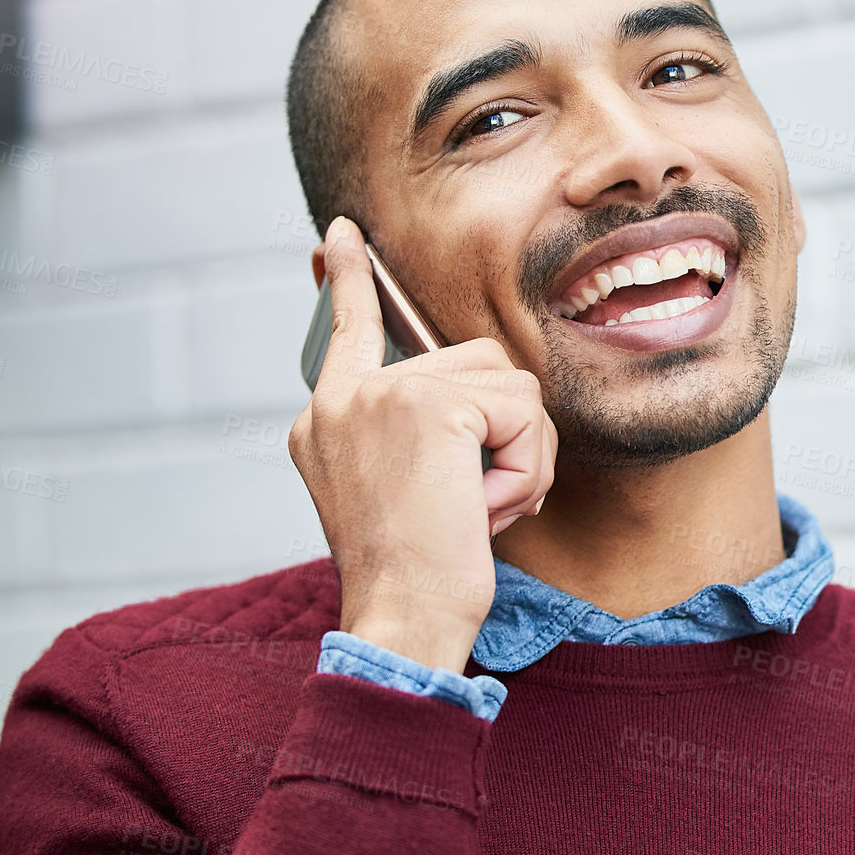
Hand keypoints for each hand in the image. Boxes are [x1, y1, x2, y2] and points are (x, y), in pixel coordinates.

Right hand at [288, 217, 554, 670]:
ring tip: (478, 509)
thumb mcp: (404, 491)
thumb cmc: (415, 576)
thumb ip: (422, 432)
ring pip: (512, 386)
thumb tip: (478, 398)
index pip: (346, 329)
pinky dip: (527, 469)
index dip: (348, 279)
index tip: (341, 234)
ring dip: (522, 455)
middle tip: (475, 504)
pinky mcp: (429, 407)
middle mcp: (344, 398)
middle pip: (478, 362)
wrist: (404, 620)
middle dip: (506, 434)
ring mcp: (381, 396)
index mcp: (327, 418)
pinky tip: (485, 509)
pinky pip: (525, 415)